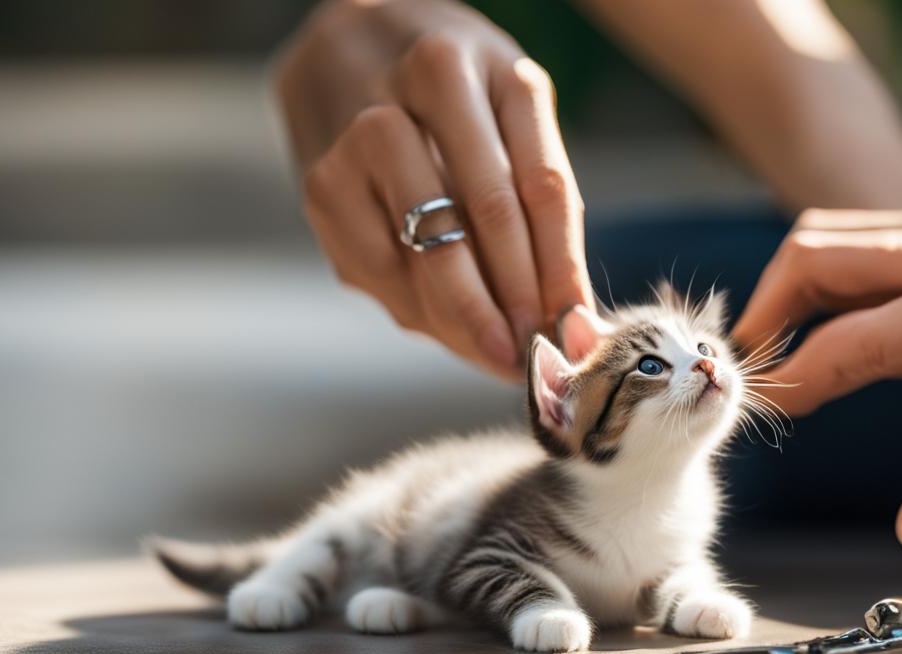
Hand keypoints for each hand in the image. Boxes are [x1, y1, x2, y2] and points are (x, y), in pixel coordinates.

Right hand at [275, 0, 590, 377]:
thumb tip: (567, 311)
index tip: (578, 327)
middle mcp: (417, 90)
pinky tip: (449, 327)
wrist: (339, 50)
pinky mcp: (322, 187)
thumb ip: (539, 196)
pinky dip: (422, 313)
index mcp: (490, 69)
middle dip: (518, 299)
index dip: (562, 267)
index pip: (540, 184)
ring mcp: (359, 137)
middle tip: (540, 355)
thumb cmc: (451, 95)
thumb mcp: (509, 111)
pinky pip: (383, 273)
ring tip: (502, 355)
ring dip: (471, 319)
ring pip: (428, 254)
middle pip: (485, 215)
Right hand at [734, 194, 901, 551]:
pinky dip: (864, 271)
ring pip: (862, 231)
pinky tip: (875, 312)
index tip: (754, 407)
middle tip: (748, 355)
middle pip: (827, 250)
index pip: (847, 343)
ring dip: (813, 278)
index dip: (792, 382)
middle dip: (771, 303)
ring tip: (790, 331)